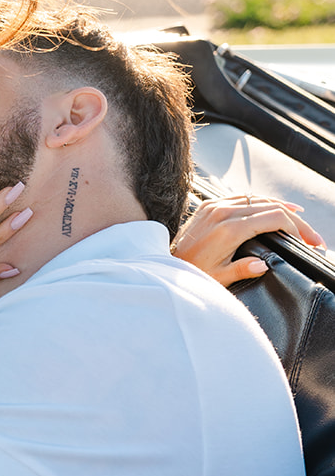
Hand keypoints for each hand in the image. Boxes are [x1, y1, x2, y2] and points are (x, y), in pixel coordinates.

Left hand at [172, 194, 325, 286]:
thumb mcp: (218, 278)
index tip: (309, 242)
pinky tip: (272, 208)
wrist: (163, 264)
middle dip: (295, 221)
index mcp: (229, 229)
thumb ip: (242, 269)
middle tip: (311, 236)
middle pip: (271, 206)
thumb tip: (264, 265)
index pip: (274, 218)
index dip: (297, 228)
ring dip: (281, 207)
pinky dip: (260, 202)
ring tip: (299, 218)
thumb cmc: (190, 273)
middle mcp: (222, 212)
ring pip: (257, 198)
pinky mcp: (208, 205)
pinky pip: (241, 197)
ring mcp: (214, 206)